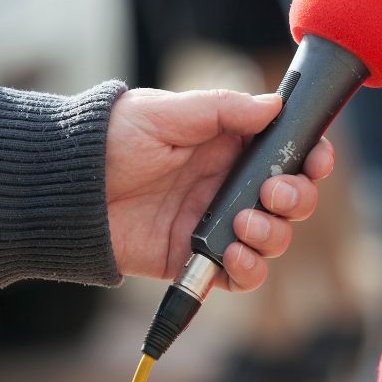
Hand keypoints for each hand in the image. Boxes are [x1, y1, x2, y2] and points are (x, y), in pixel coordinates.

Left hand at [104, 88, 333, 289]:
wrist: (65, 188)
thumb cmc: (110, 140)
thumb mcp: (168, 113)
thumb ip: (224, 110)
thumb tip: (275, 105)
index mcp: (230, 146)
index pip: (288, 153)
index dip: (311, 158)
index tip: (316, 160)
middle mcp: (229, 186)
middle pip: (291, 200)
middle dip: (296, 198)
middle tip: (271, 194)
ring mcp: (215, 224)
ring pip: (274, 239)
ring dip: (273, 234)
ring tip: (242, 225)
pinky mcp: (196, 259)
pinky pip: (240, 275)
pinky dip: (248, 269)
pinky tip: (232, 254)